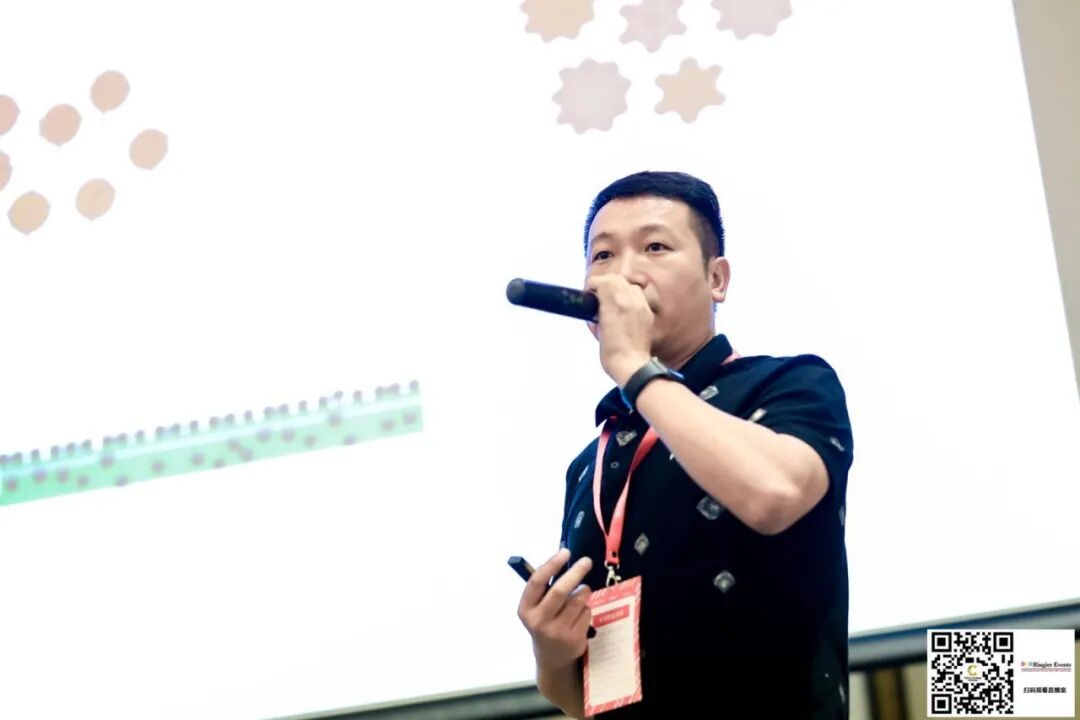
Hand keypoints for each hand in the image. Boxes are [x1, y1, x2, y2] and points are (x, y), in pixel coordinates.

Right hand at [517, 548, 593, 671]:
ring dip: (583, 591)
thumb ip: (544, 587)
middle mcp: (539, 622)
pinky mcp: (574, 639)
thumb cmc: (544, 622)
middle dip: (575, 573)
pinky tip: (579, 614)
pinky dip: (586, 607)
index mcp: (526, 609)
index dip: (551, 564)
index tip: (565, 551)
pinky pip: (586, 612)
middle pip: (560, 591)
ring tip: (581, 592)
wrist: (551, 658)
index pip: (537, 582)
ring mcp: (557, 632)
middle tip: (586, 561)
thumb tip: (562, 556)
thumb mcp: (535, 608)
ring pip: (578, 601)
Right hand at [585, 275, 652, 386]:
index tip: (589, 293)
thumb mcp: (598, 331)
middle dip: (605, 284)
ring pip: (628, 285)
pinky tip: (625, 307)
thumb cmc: (611, 353)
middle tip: (598, 294)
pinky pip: (639, 296)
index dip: (593, 285)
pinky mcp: (647, 313)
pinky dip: (630, 296)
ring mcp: (640, 306)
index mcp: (614, 304)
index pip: (602, 282)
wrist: (631, 365)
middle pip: (616, 280)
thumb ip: (596, 315)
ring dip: (618, 288)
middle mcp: (629, 301)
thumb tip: (595, 310)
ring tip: (612, 299)